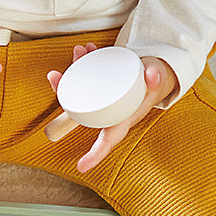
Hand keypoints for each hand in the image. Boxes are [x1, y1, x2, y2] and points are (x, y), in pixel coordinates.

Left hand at [47, 44, 177, 173]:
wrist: (160, 72)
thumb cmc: (157, 83)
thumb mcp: (160, 81)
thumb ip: (158, 79)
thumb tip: (152, 76)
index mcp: (123, 119)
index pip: (108, 139)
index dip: (96, 154)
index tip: (82, 166)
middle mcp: (108, 110)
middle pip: (81, 108)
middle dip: (64, 92)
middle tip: (55, 76)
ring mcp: (102, 97)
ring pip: (81, 88)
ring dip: (73, 69)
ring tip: (77, 51)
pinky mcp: (101, 83)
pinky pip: (87, 75)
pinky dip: (85, 60)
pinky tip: (85, 48)